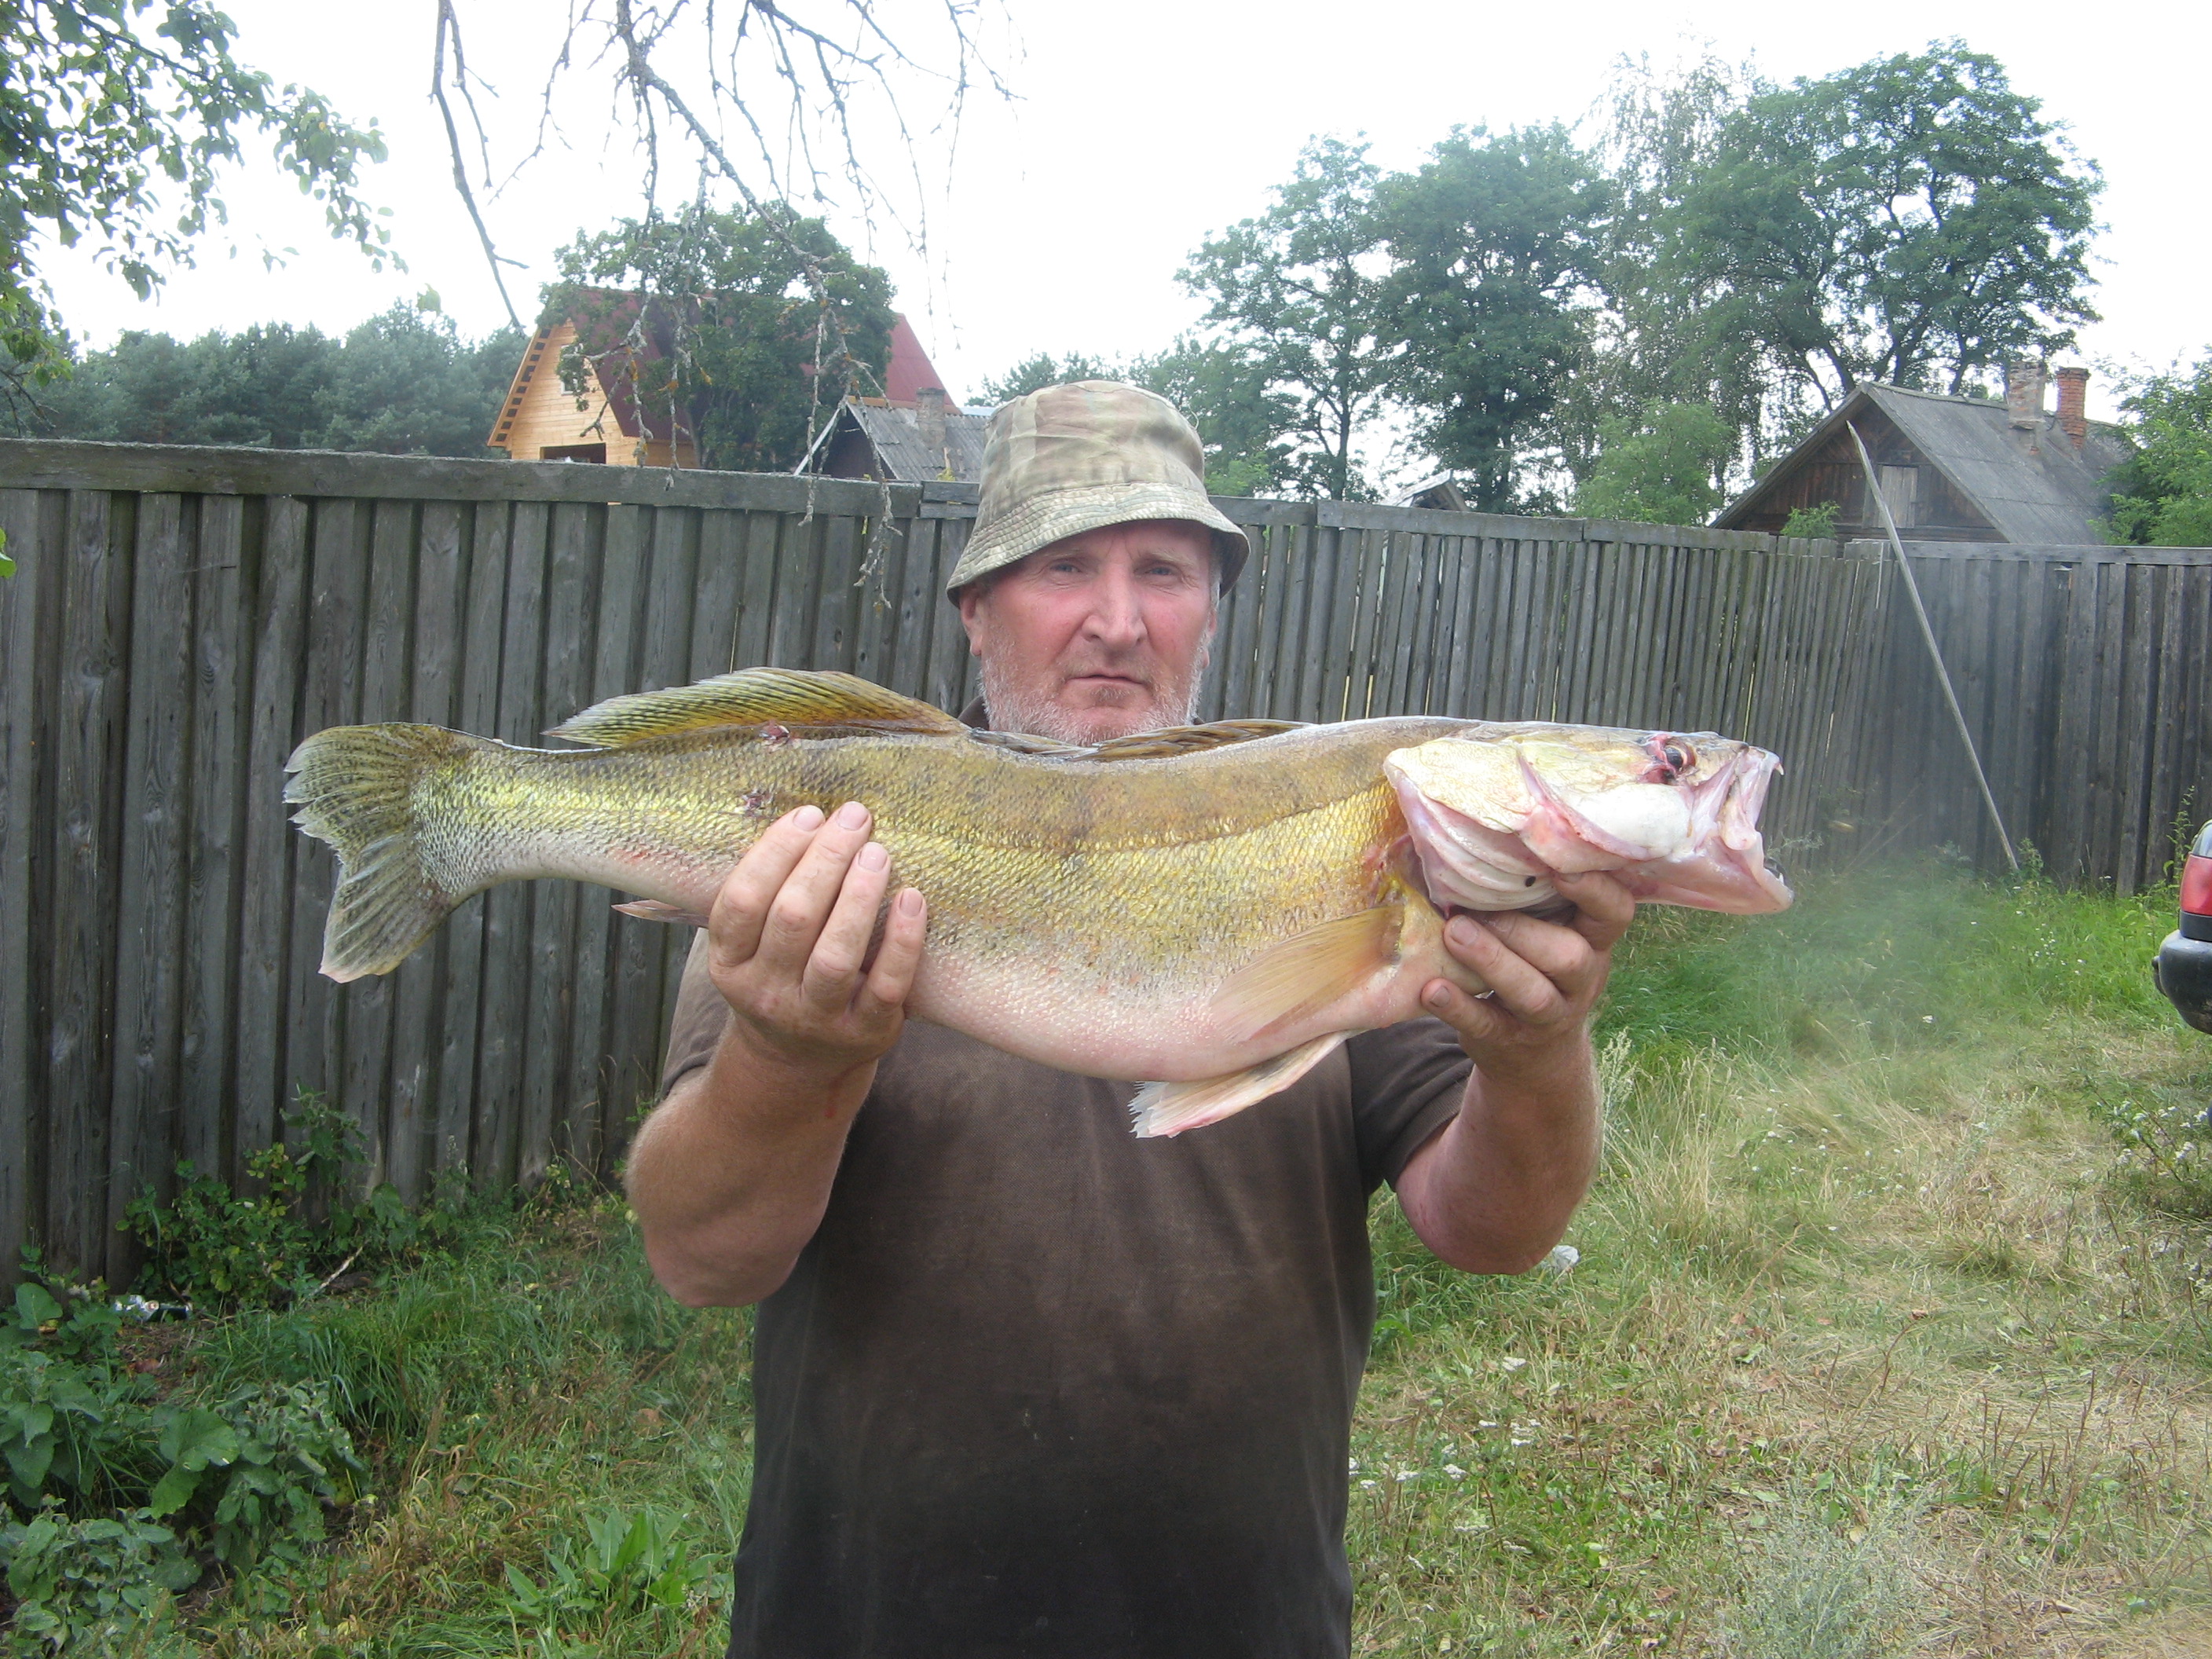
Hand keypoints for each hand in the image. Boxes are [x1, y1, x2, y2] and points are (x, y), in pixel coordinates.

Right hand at [705, 801, 927, 1078]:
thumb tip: (810, 816)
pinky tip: (912, 898)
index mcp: (730, 964)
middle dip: (826, 859)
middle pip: (793, 918)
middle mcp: (767, 993)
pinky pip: (887, 984)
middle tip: (855, 818)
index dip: (774, 852)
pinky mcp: (865, 1032)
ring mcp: (816, 1018)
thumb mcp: (751, 947)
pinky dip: (903, 941)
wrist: (798, 1064)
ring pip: (836, 955)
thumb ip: (768, 893)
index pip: (743, 901)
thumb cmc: (781, 977)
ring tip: (878, 852)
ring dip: (859, 896)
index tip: (809, 815)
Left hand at [1419, 872, 1634, 1084]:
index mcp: (1593, 940)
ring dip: (1491, 961)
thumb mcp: (1546, 931)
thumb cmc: (1532, 964)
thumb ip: (1527, 896)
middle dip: (1523, 932)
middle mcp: (1582, 978)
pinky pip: (1488, 1026)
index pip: (1615, 913)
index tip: (1560, 868)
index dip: (1596, 890)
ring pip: (1532, 994)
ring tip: (1453, 934)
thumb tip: (1468, 834)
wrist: (1532, 1053)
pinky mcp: (1511, 1040)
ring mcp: (1550, 1015)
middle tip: (1475, 910)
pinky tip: (1432, 989)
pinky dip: (1459, 1008)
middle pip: (1570, 957)